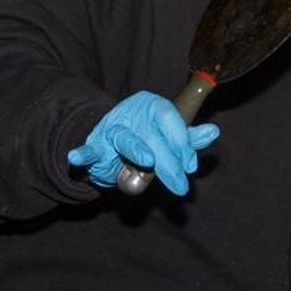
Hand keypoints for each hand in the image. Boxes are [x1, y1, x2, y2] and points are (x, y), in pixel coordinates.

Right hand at [67, 90, 220, 195]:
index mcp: (152, 105)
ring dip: (136, 149)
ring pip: (125, 138)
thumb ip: (188, 136)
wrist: (109, 143)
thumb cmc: (145, 139)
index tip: (190, 164)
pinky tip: (77, 158)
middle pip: (152, 134)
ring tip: (147, 160)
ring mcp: (111, 128)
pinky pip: (89, 150)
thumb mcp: (168, 136)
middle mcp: (131, 113)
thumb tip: (213, 132)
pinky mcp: (94, 145)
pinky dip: (83, 154)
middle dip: (168, 161)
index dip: (181, 140)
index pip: (169, 117)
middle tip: (180, 185)